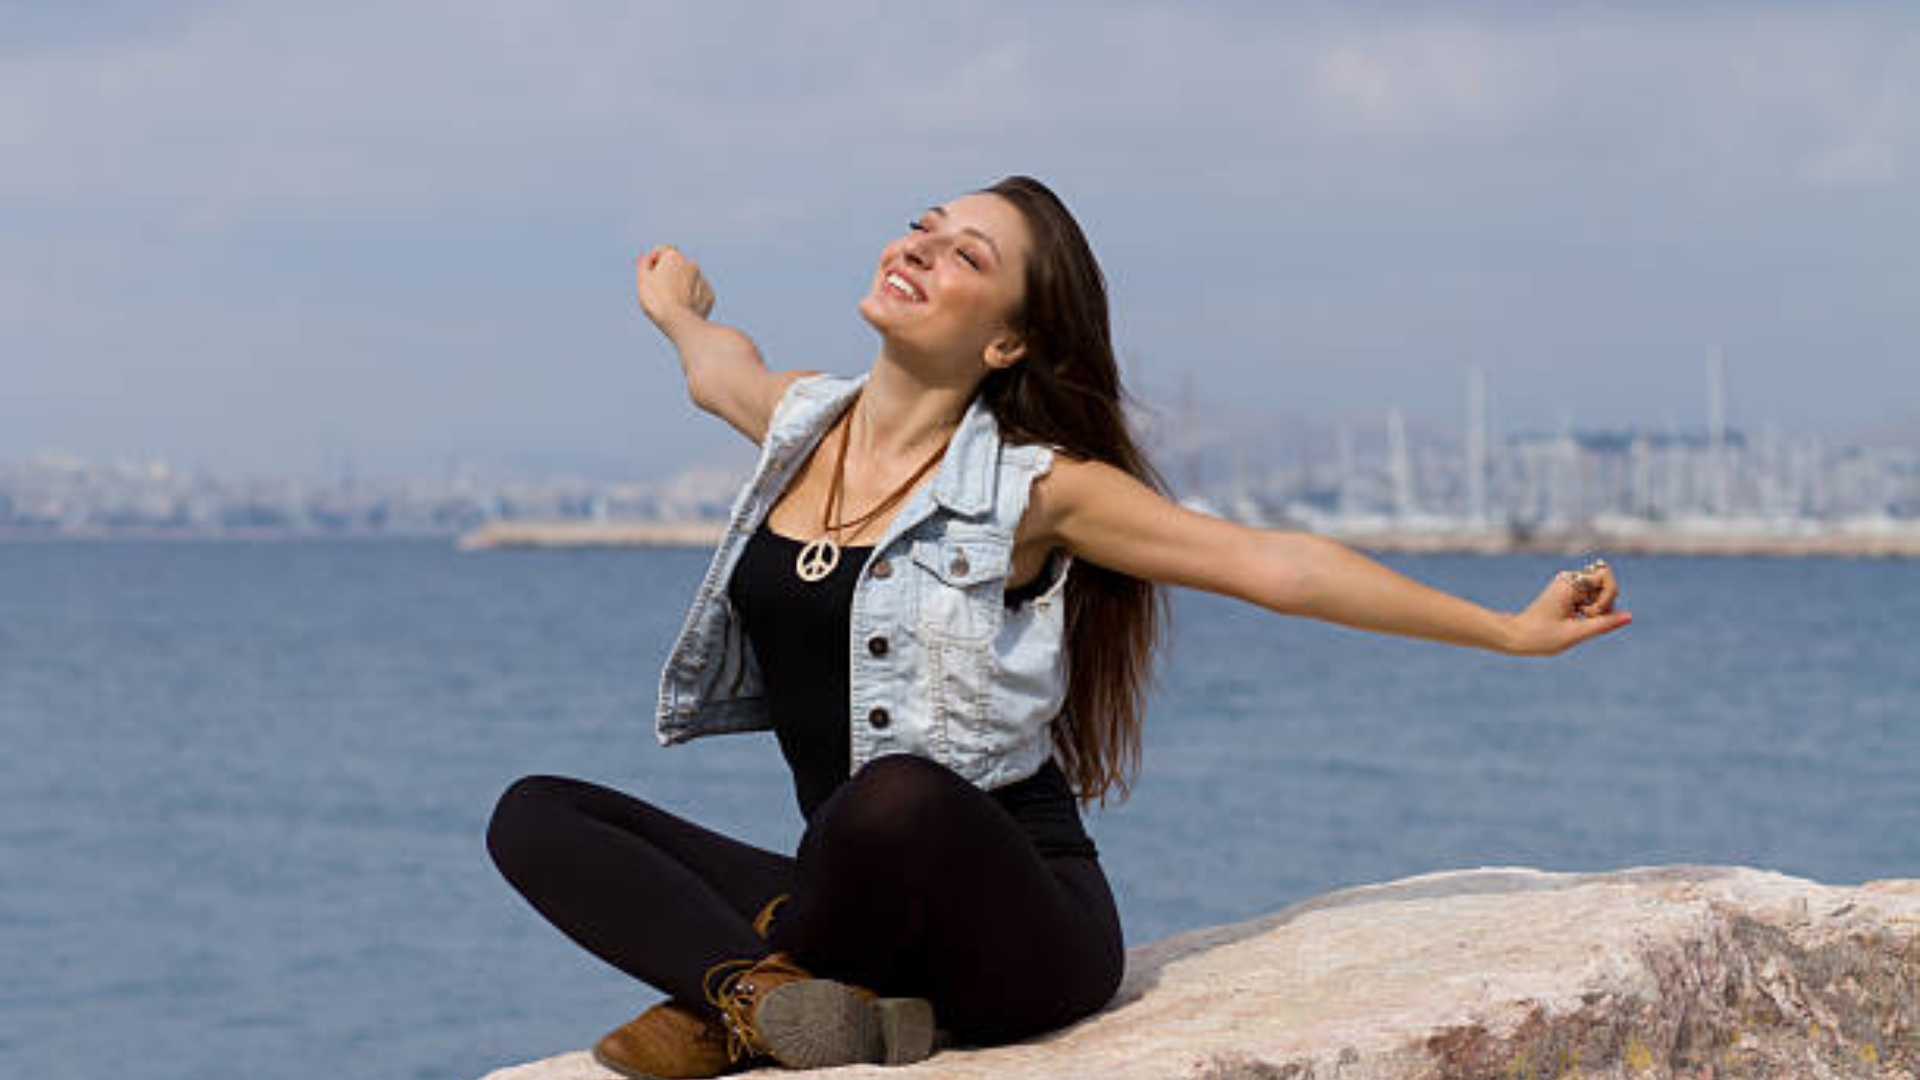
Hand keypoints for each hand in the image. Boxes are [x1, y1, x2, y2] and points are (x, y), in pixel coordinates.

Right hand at [635, 244, 715, 335]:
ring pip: (689, 280)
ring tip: (673, 304)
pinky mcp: (709, 295)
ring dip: (682, 287)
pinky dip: (692, 299)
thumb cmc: (657, 300)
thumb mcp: (643, 279)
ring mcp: (702, 279)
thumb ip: (644, 264)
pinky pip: (699, 293)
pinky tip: (684, 309)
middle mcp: (691, 264)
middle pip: (677, 266)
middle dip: (670, 275)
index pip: (662, 251)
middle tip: (661, 293)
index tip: (652, 277)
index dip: (654, 263)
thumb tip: (647, 258)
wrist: (680, 322)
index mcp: (673, 256)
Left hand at [1505, 559, 1632, 655]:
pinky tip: (1575, 619)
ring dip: (1597, 609)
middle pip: (1606, 584)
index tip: (1590, 613)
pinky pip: (1592, 597)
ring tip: (1577, 620)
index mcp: (1569, 584)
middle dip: (1603, 604)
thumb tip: (1629, 616)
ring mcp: (1569, 584)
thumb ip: (1604, 624)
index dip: (1607, 596)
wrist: (1517, 636)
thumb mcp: (1575, 634)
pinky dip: (1590, 610)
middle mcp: (1569, 579)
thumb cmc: (1541, 637)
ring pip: (1600, 592)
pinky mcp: (1569, 592)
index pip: (1606, 576)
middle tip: (1583, 618)